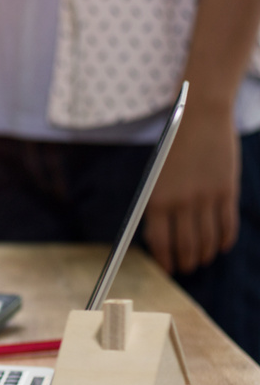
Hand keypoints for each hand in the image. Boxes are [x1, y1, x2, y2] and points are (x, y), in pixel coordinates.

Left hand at [144, 107, 239, 273]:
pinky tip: (221, 246)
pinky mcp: (226, 190)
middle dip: (185, 261)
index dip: (165, 259)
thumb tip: (161, 235)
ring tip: (202, 261)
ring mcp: (206, 196)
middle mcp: (181, 200)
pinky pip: (226, 224)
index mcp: (157, 197)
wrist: (200, 116)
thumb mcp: (158, 175)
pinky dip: (224, 240)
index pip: (160, 240)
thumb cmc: (174, 147)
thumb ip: (160, 203)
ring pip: (206, 238)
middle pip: (185, 244)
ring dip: (204, 254)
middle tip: (186, 268)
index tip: (168, 269)